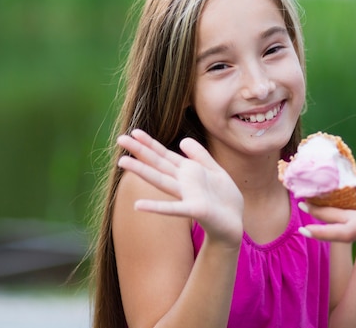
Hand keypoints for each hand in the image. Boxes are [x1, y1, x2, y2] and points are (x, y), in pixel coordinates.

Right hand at [117, 129, 243, 246]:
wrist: (234, 224)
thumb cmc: (224, 199)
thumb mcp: (215, 171)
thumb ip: (200, 156)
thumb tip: (183, 140)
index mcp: (189, 172)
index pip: (165, 155)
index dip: (151, 143)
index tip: (134, 131)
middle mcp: (184, 183)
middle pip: (159, 164)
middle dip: (140, 151)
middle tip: (120, 138)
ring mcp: (187, 196)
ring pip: (161, 181)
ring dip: (142, 171)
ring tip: (122, 161)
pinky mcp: (195, 210)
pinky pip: (174, 208)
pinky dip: (156, 206)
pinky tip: (138, 205)